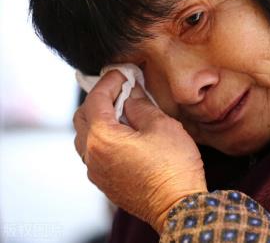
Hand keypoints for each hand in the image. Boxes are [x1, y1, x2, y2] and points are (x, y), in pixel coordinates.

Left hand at [73, 70, 207, 232]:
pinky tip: (125, 134)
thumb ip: (141, 106)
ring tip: (123, 111)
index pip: (96, 100)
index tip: (122, 72)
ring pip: (87, 138)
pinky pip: (96, 154)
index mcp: (102, 138)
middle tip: (120, 88)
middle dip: (99, 99)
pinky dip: (105, 138)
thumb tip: (132, 94)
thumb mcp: (162, 126)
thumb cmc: (173, 167)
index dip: (109, 81)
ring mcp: (97, 172)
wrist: (178, 205)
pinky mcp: (106, 183)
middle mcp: (92, 156)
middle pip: (83, 118)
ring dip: (100, 120)